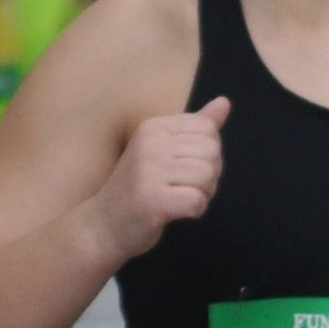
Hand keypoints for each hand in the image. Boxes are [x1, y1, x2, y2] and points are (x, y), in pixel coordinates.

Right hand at [88, 96, 231, 260]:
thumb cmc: (139, 187)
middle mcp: (150, 143)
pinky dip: (195, 209)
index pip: (207, 128)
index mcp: (154, 127)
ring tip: (181, 199)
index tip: (188, 169)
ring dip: (203, 194)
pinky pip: (196, 200)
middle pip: (211, 151)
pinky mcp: (150, 199)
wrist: (103, 225)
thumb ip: (195, 127)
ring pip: (206, 175)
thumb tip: (225, 102)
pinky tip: (179, 212)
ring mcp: (148, 171)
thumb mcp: (164, 150)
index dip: (209, 153)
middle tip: (186, 188)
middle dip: (209, 175)